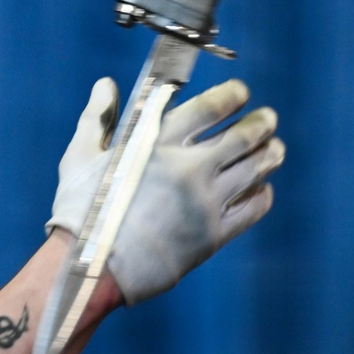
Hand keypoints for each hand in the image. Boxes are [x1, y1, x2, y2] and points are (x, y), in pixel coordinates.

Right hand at [48, 78, 283, 304]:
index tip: (241, 93)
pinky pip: (252, 209)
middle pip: (243, 136)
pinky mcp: (212, 236)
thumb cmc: (79, 211)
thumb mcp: (79, 156)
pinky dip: (262, 194)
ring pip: (255, 170)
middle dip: (261, 123)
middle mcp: (187, 168)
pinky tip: (261, 188)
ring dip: (270, 154)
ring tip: (275, 148)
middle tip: (268, 119)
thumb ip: (97, 117)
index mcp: (156, 143)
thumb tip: (105, 85)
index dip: (232, 95)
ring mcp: (204, 203)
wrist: (88, 269)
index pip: (209, 107)